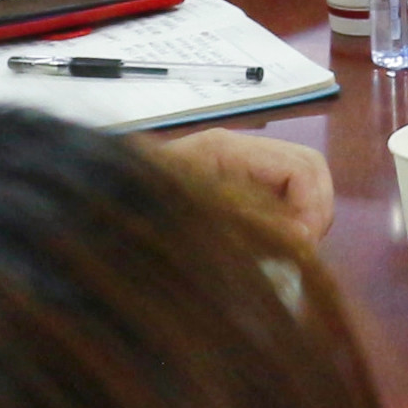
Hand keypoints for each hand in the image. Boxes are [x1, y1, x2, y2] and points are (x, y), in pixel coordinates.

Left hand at [148, 127, 335, 245]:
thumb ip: (247, 224)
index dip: (312, 206)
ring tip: (288, 257)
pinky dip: (287, 228)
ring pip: (301, 187)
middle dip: (316, 211)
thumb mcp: (191, 219)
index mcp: (227, 150)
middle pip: (309, 170)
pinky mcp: (236, 192)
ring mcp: (239, 171)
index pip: (300, 166)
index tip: (302, 248)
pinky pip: (280, 203)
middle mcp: (239, 153)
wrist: (91, 222)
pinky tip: (269, 254)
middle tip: (303, 254)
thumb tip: (300, 240)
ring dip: (305, 221)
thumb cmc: (132, 213)